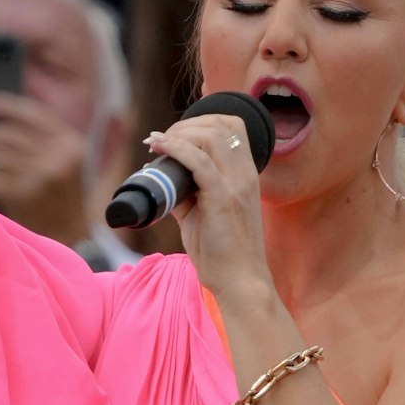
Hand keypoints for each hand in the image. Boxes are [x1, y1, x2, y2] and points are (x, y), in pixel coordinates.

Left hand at [0, 90, 91, 245]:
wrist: (73, 241)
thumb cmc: (61, 203)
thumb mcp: (64, 165)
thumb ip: (43, 142)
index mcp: (69, 142)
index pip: (33, 114)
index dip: (4, 106)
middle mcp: (58, 154)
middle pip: (9, 134)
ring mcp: (42, 174)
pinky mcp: (24, 194)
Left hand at [145, 107, 268, 294]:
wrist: (240, 283)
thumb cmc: (223, 254)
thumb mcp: (204, 215)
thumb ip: (188, 193)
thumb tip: (163, 179)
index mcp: (246, 175)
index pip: (233, 126)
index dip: (203, 121)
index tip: (177, 134)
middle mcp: (245, 174)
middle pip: (221, 123)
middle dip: (187, 123)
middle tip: (163, 139)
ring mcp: (236, 185)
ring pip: (211, 135)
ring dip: (179, 133)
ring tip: (158, 144)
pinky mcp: (223, 198)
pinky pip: (199, 161)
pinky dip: (175, 148)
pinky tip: (158, 147)